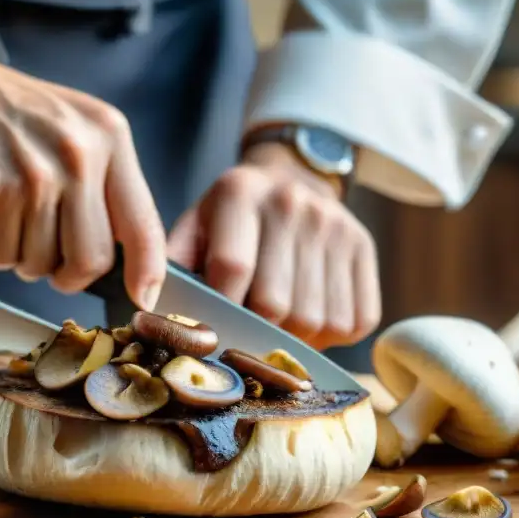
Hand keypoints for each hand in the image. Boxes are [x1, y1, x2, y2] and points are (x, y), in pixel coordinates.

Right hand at [0, 57, 166, 309]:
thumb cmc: (9, 115)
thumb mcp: (78, 129)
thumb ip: (111, 186)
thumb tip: (140, 267)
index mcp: (107, 140)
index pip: (141, 226)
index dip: (145, 273)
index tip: (141, 298)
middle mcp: (73, 158)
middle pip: (88, 262)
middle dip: (63, 271)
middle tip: (41, 246)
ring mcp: (26, 178)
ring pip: (30, 266)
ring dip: (9, 251)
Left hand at [167, 142, 380, 349]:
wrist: (293, 179)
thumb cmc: (231, 220)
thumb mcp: (195, 225)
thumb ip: (172, 264)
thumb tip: (154, 312)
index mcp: (239, 193)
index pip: (232, 269)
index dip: (221, 311)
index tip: (214, 330)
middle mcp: (293, 203)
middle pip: (277, 304)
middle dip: (257, 331)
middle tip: (248, 333)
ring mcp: (336, 225)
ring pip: (318, 320)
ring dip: (296, 339)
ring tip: (279, 326)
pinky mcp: (365, 247)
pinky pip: (355, 320)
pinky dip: (332, 336)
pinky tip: (312, 318)